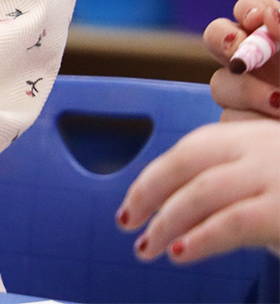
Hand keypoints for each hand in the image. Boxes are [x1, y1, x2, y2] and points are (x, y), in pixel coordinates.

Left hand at [117, 119, 279, 262]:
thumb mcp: (266, 180)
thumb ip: (225, 187)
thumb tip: (169, 214)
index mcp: (249, 138)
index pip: (188, 150)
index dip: (153, 177)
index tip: (131, 204)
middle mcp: (258, 147)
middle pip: (187, 162)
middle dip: (148, 193)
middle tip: (126, 222)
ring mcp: (273, 176)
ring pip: (202, 192)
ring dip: (166, 222)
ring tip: (147, 247)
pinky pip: (234, 223)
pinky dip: (201, 238)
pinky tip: (179, 252)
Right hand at [205, 0, 279, 119]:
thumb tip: (270, 17)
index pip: (252, 9)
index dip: (250, 9)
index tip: (261, 20)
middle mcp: (260, 64)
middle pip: (216, 37)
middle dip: (224, 40)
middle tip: (242, 54)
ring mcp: (247, 96)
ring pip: (221, 82)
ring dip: (246, 90)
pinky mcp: (243, 127)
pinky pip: (229, 119)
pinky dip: (251, 121)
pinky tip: (274, 128)